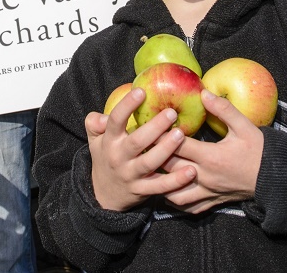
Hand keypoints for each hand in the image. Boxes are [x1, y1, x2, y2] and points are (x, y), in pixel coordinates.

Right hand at [86, 87, 196, 211]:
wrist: (104, 195)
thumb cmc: (105, 157)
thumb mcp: (95, 140)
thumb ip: (94, 123)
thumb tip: (102, 116)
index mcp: (109, 141)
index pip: (115, 121)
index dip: (127, 106)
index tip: (141, 92)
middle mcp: (119, 158)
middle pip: (136, 142)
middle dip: (154, 127)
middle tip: (171, 113)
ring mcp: (131, 175)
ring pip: (149, 163)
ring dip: (166, 149)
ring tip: (181, 135)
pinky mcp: (142, 190)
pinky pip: (160, 186)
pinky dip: (176, 181)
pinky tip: (191, 171)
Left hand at [160, 90, 263, 213]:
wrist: (275, 177)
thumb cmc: (259, 150)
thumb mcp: (244, 126)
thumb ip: (223, 109)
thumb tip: (203, 92)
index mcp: (211, 156)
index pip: (177, 145)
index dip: (161, 134)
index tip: (148, 125)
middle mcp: (205, 177)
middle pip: (170, 168)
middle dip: (154, 156)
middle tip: (141, 145)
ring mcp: (207, 192)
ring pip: (174, 193)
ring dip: (161, 182)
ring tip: (151, 169)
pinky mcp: (211, 202)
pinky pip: (188, 207)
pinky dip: (175, 200)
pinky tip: (167, 190)